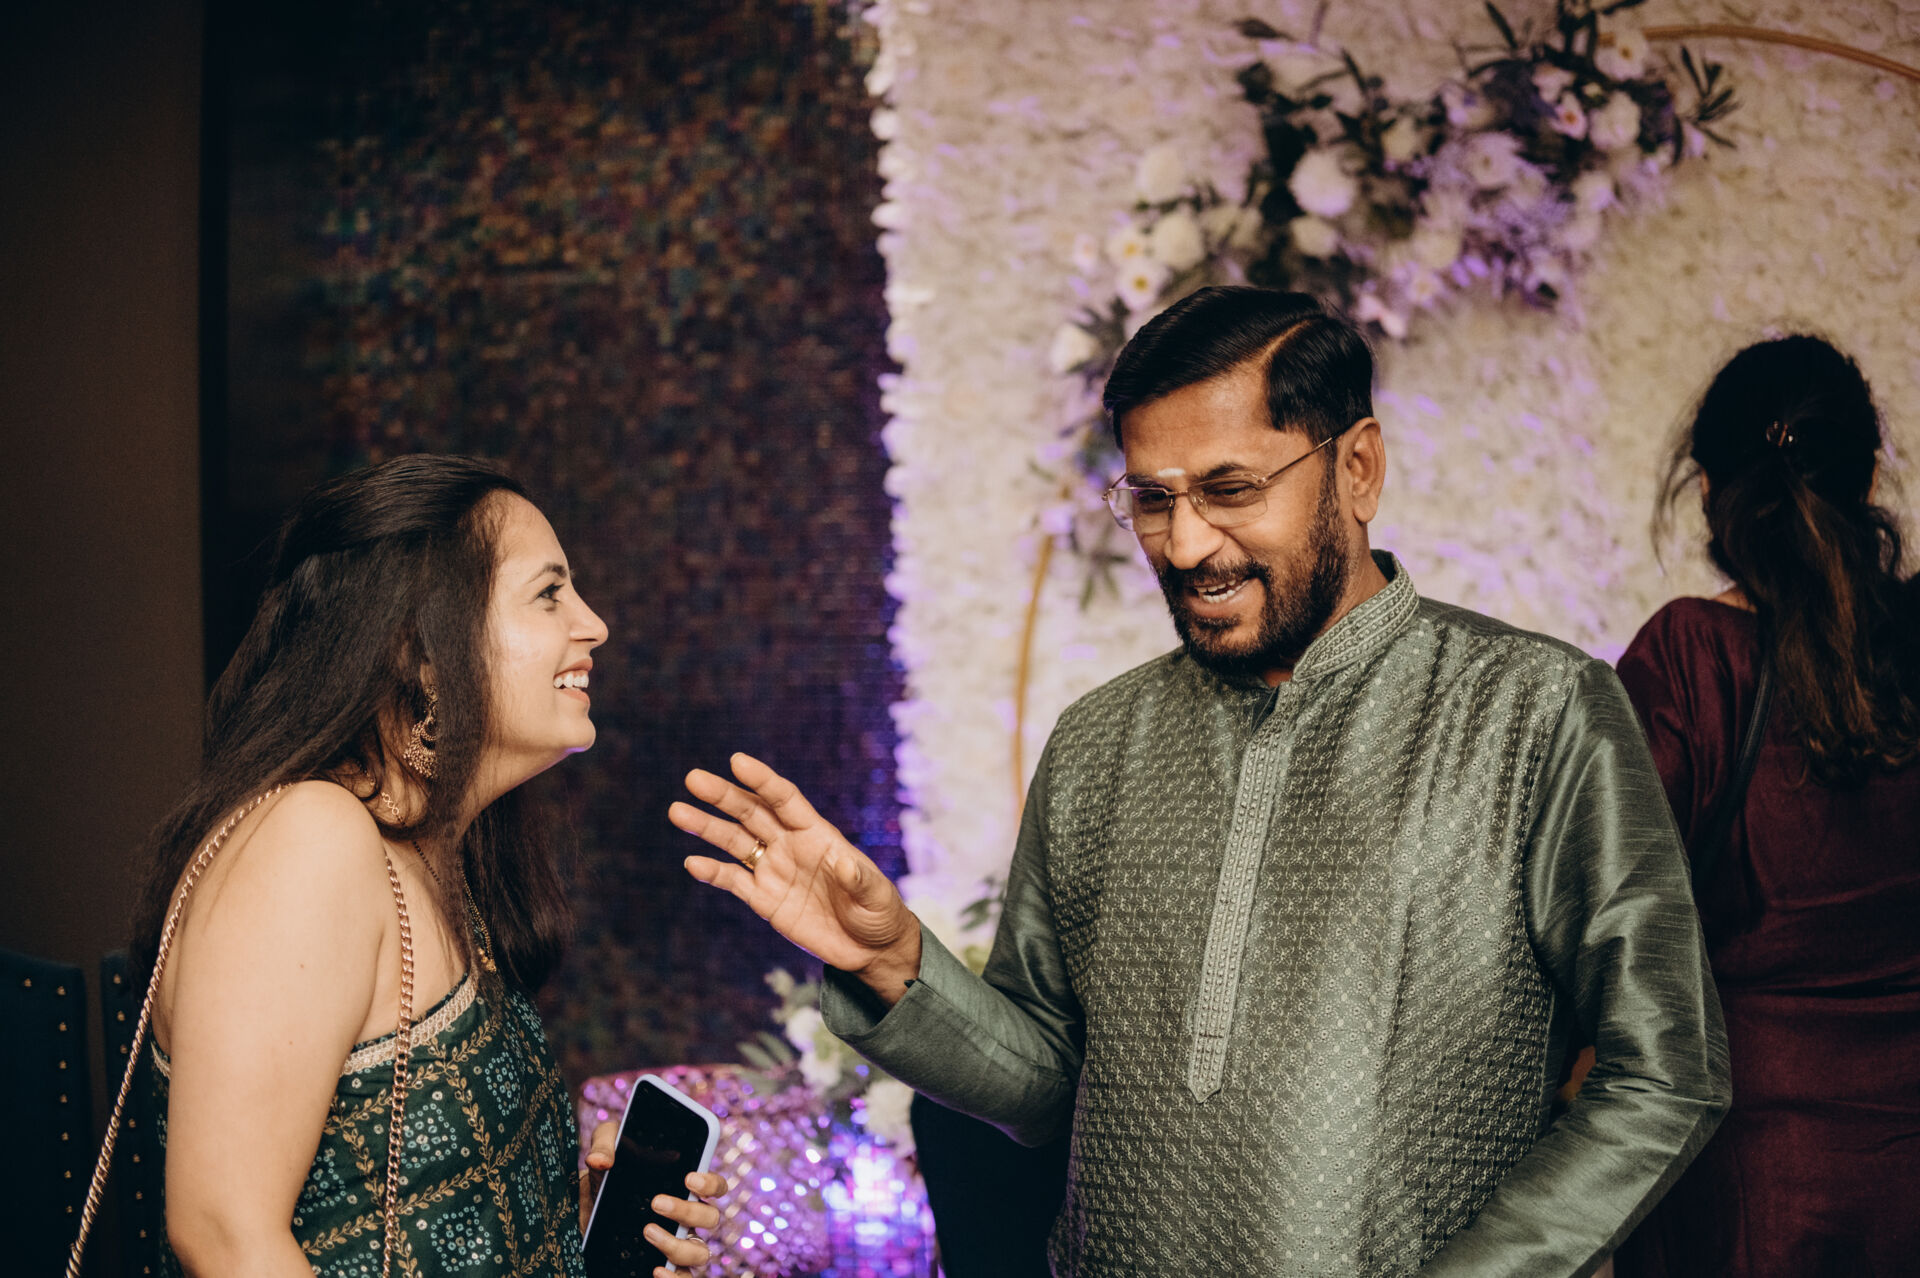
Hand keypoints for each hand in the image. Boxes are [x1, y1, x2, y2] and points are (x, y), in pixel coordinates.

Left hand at [580, 1120, 727, 1274]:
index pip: (716, 1187)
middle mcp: (687, 1220)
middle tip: (656, 1202)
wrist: (583, 1212)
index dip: (712, 1183)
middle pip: (711, 1219)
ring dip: (677, 1244)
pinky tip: (655, 1270)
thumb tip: (601, 1160)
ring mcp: (677, 1245)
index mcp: (684, 1189)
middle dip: (687, 1211)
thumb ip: (606, 1145)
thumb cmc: (605, 1179)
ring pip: (701, 1253)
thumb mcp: (606, 1156)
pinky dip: (673, 1277)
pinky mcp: (662, 1267)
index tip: (689, 1178)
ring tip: (648, 1231)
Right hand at [672, 752, 922, 1001]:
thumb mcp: (877, 896)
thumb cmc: (879, 913)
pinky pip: (733, 881)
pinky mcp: (764, 900)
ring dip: (707, 827)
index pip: (784, 800)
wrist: (869, 948)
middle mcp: (790, 846)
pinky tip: (691, 862)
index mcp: (817, 834)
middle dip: (724, 796)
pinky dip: (712, 872)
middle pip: (751, 813)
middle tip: (694, 779)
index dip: (762, 781)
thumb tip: (844, 863)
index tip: (737, 761)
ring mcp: (774, 871)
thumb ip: (860, 879)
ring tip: (678, 811)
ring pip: (735, 842)